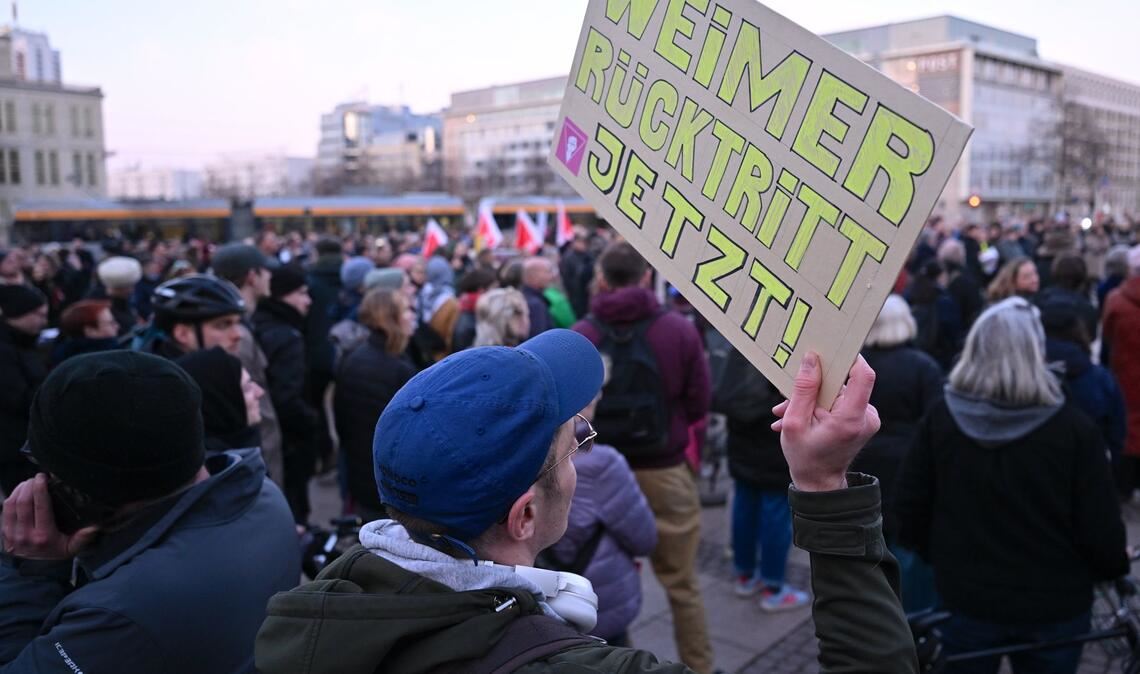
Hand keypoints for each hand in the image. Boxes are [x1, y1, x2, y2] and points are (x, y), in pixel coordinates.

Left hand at [1, 475, 98, 559]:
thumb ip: (82, 538)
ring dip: (19, 489)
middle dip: (29, 485)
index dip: (40, 489)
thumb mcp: (72, 548)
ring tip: (28, 482)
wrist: (36, 566)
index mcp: (44, 536)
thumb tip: (94, 528)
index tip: (43, 477)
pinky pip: (5, 510)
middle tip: (36, 478)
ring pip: (11, 504)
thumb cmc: (56, 551)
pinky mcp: (5, 533)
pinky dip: (12, 497)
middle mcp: (26, 535)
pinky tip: (20, 492)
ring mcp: (12, 535)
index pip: (40, 506)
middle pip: (23, 502)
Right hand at [771, 353, 879, 491]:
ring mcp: (866, 419)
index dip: (849, 357)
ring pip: (839, 392)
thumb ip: (804, 389)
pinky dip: (820, 406)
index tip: (830, 349)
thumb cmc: (805, 456)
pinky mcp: (862, 420)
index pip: (863, 375)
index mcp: (851, 418)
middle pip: (845, 383)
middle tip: (788, 397)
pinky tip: (798, 416)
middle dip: (814, 386)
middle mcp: (866, 417)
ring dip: (812, 399)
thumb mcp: (795, 423)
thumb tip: (812, 359)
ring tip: (788, 414)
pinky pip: (841, 401)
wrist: (819, 483)